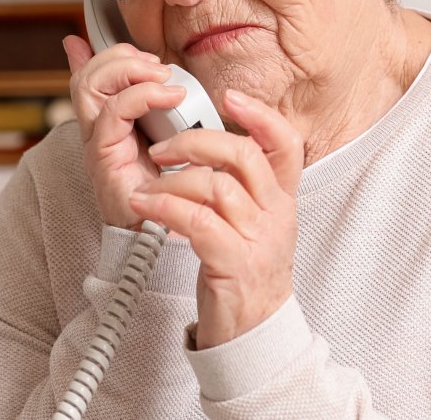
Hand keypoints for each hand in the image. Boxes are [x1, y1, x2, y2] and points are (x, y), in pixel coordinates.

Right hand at [63, 35, 186, 228]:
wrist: (168, 234)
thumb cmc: (174, 188)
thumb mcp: (177, 137)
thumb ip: (170, 111)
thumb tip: (170, 75)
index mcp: (111, 122)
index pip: (91, 74)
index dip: (108, 53)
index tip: (146, 54)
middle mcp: (97, 130)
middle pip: (86, 75)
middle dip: (120, 57)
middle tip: (157, 66)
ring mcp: (97, 143)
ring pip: (90, 87)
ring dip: (130, 71)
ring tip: (165, 79)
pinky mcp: (105, 158)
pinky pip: (112, 113)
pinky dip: (142, 96)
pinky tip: (171, 98)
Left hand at [128, 89, 304, 349]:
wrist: (253, 334)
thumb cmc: (241, 272)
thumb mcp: (252, 222)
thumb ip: (239, 185)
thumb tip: (207, 144)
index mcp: (281, 199)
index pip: (286, 143)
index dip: (260, 114)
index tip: (229, 95)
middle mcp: (276, 215)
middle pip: (244, 156)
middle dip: (197, 141)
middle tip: (163, 147)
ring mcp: (258, 240)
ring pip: (217, 187)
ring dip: (173, 178)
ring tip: (147, 183)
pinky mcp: (234, 265)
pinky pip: (198, 223)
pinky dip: (165, 208)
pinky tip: (144, 205)